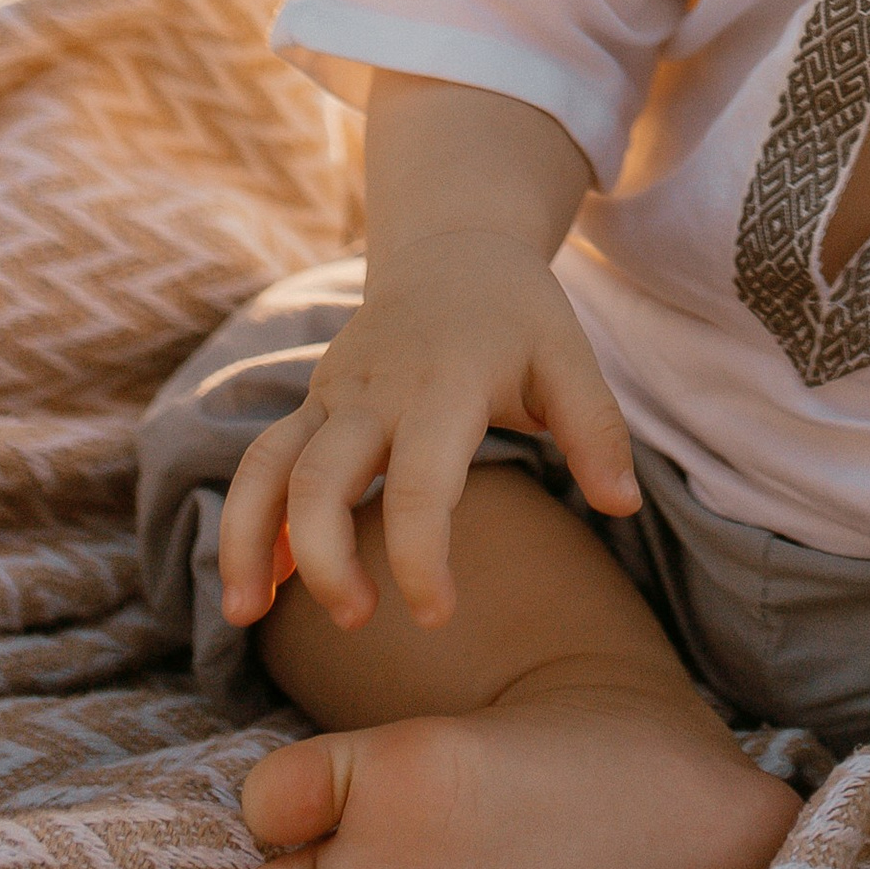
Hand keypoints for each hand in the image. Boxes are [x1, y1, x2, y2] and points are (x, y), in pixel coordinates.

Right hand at [213, 231, 637, 639]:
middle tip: (359, 622)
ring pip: (267, 467)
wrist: (453, 247)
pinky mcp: (312, 404)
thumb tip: (624, 507)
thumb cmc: (518, 314)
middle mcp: (375, 391)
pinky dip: (249, 522)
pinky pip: (262, 463)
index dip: (422, 556)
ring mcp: (334, 395)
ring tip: (246, 618)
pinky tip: (256, 585)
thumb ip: (595, 429)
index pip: (422, 482)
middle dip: (326, 558)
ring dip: (248, 541)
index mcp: (445, 384)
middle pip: (321, 478)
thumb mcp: (568, 355)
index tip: (436, 617)